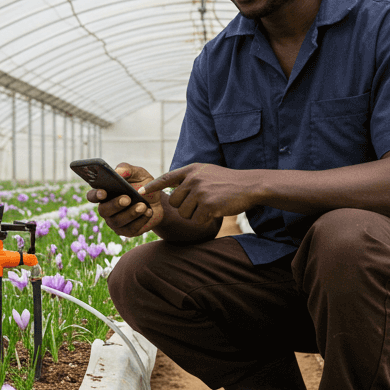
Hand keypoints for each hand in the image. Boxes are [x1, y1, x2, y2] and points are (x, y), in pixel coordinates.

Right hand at [87, 163, 163, 236]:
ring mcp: (115, 222)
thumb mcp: (138, 173)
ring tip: (143, 206)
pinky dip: (141, 220)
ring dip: (131, 213)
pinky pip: (130, 229)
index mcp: (104, 193)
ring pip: (117, 221)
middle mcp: (106, 209)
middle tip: (127, 199)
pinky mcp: (127, 231)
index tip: (103, 192)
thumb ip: (127, 169)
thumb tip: (117, 171)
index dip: (95, 195)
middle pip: (103, 211)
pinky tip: (148, 212)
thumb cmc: (143, 185)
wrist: (158, 200)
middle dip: (115, 205)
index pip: (92, 196)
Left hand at [138, 163, 256, 229]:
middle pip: (174, 202)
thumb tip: (171, 190)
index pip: (166, 178)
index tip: (139, 191)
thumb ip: (190, 178)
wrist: (249, 185)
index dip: (152, 186)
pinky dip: (205, 219)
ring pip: (184, 213)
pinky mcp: (207, 204)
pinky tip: (216, 210)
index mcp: (191, 170)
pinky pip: (197, 220)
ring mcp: (200, 191)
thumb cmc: (228, 181)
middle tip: (201, 203)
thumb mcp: (207, 172)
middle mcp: (193, 179)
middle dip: (185, 207)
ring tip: (210, 205)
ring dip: (195, 214)